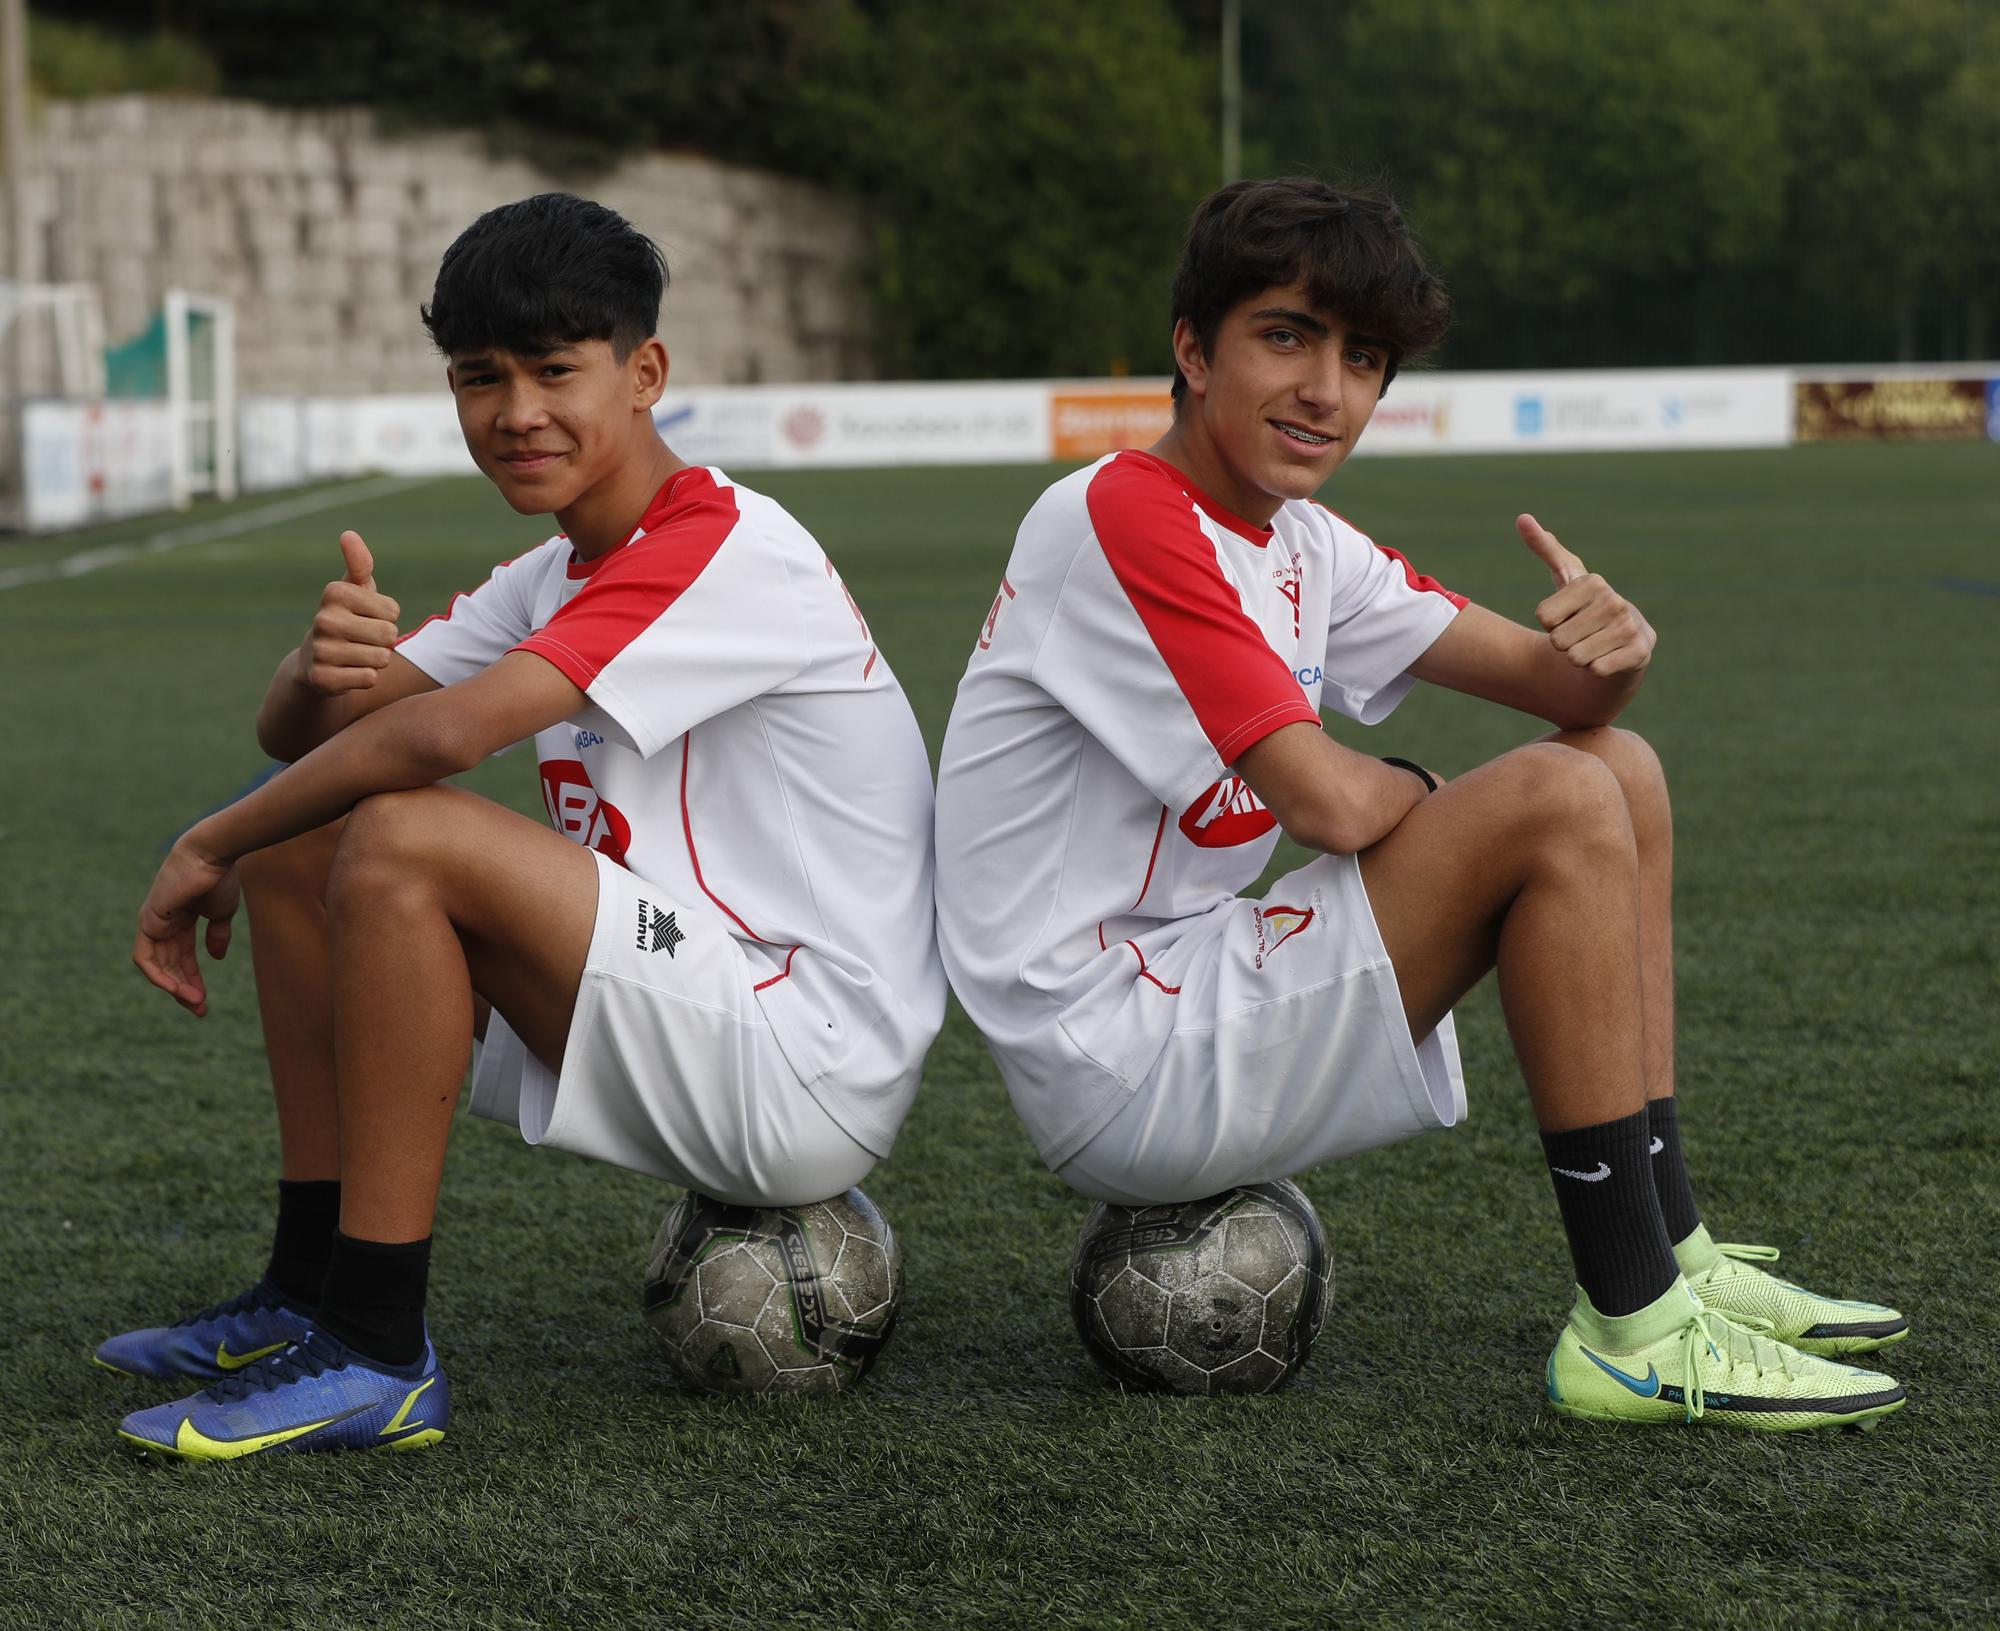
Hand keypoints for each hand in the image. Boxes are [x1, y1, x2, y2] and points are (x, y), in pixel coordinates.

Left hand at [132, 837, 240, 1016]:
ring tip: (194, 1001)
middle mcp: (162, 924)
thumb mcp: (222, 914)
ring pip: (156, 966)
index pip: (182, 957)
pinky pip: (145, 958)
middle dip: (183, 989)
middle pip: (168, 965)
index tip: (204, 1001)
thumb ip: (217, 935)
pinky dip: (157, 975)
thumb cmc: (220, 878)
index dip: (192, 979)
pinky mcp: (148, 921)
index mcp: (180, 921)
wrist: (212, 854)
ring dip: (173, 986)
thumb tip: (216, 958)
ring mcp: (153, 923)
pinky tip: (175, 988)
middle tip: (199, 1009)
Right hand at [300, 531, 401, 694]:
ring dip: (376, 660)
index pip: (393, 610)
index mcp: (334, 593)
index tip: (366, 617)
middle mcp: (324, 619)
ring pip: (381, 658)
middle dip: (384, 641)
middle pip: (389, 634)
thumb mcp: (355, 589)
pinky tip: (349, 671)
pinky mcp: (323, 678)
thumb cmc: (347, 618)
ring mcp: (321, 650)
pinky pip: (369, 679)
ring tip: (356, 654)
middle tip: (363, 639)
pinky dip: (366, 678)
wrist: (314, 661)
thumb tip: (349, 534)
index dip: (387, 617)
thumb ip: (360, 563)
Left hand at [1517, 513, 1654, 677]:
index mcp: (1593, 582)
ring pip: (1575, 657)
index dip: (1550, 623)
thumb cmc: (1585, 608)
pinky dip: (1596, 670)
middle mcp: (1614, 601)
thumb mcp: (1565, 578)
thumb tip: (1522, 518)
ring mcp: (1630, 626)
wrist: (1624, 642)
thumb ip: (1544, 549)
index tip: (1567, 616)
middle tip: (1581, 634)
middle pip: (1557, 640)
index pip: (1543, 617)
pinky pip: (1596, 670)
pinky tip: (1608, 658)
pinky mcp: (1640, 652)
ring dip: (1579, 658)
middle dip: (1563, 643)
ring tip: (1593, 645)